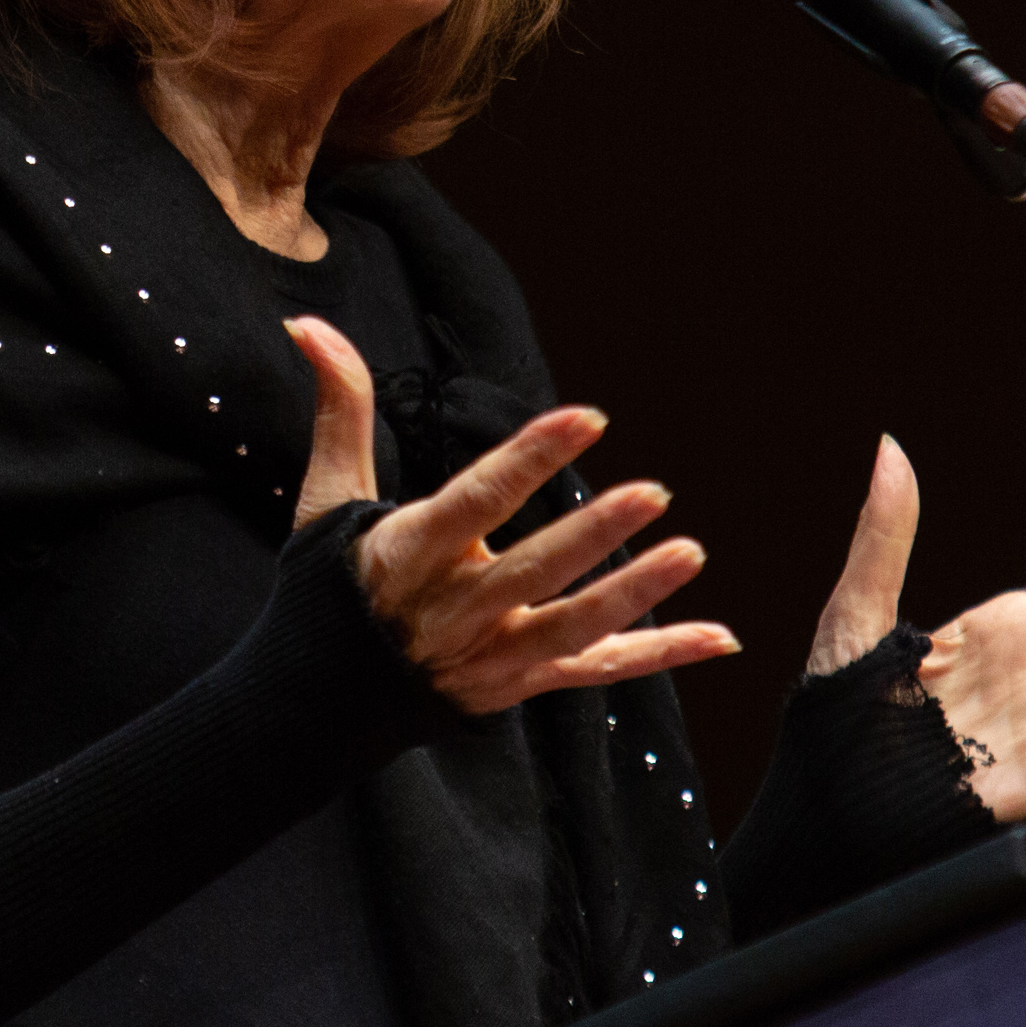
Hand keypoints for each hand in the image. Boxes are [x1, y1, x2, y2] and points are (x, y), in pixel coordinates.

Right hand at [287, 316, 739, 715]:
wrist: (314, 703)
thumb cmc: (329, 585)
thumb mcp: (326, 498)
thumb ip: (339, 409)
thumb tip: (306, 323)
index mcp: (407, 555)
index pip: (477, 501)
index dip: (530, 459)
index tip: (588, 416)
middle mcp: (451, 613)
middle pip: (532, 572)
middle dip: (593, 535)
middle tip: (655, 491)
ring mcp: (488, 658)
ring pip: (571, 629)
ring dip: (635, 596)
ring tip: (692, 552)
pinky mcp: (517, 687)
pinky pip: (596, 672)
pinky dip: (658, 656)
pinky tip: (720, 636)